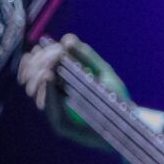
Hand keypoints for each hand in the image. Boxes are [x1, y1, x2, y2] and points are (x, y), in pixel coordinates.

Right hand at [17, 33, 124, 149]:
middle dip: (38, 64)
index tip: (54, 48)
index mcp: (63, 81)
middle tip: (51, 56)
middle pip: (34, 75)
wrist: (128, 124)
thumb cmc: (116, 97)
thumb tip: (66, 39)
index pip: (40, 65)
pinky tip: (49, 77)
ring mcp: (56, 110)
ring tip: (47, 68)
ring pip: (36, 90)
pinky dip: (48, 91)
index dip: (41, 55)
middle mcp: (56, 95)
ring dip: (38, 76)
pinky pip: (51, 107)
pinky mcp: (61, 123)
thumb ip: (87, 56)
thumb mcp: (103, 72)